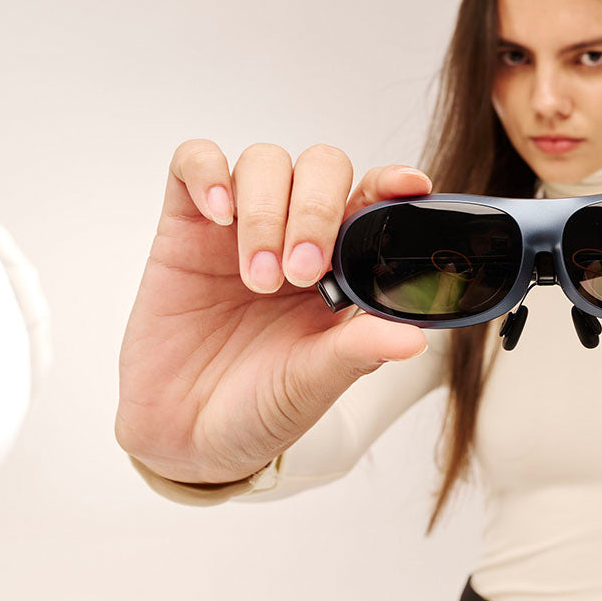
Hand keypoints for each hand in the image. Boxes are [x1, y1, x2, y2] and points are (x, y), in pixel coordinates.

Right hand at [115, 140, 433, 482]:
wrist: (188, 438)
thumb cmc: (262, 406)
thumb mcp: (317, 381)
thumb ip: (361, 351)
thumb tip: (416, 337)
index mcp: (343, 265)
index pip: (374, 201)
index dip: (392, 183)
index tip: (411, 186)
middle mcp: (297, 235)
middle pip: (321, 168)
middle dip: (317, 209)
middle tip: (302, 272)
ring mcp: (240, 227)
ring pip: (265, 162)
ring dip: (267, 211)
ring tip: (257, 278)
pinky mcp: (184, 227)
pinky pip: (192, 163)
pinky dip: (207, 173)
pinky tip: (217, 214)